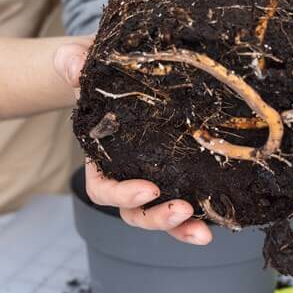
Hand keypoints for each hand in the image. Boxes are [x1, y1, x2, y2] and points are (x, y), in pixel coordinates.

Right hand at [54, 39, 213, 245]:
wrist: (122, 66)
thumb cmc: (98, 66)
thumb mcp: (78, 59)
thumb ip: (71, 63)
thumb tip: (73, 70)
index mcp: (100, 156)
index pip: (102, 189)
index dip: (122, 196)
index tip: (148, 189)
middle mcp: (126, 174)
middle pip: (134, 212)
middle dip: (156, 218)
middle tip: (182, 211)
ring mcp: (153, 176)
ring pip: (160, 214)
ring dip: (181, 227)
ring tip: (204, 232)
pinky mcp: (179, 171)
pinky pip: (187, 199)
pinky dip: (203, 214)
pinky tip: (222, 219)